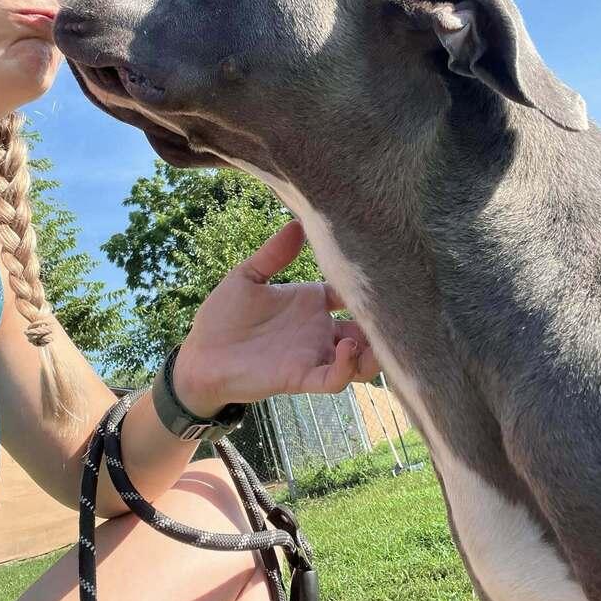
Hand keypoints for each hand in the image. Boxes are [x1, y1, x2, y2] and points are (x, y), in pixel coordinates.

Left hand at [172, 220, 380, 416]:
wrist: (200, 356)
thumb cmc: (221, 318)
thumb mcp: (246, 277)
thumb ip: (274, 254)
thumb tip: (298, 222)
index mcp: (310, 302)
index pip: (350, 291)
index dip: (366, 284)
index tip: (383, 270)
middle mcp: (318, 329)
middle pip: (366, 327)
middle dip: (384, 322)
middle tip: (401, 308)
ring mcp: (312, 354)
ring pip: (361, 358)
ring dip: (376, 350)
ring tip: (384, 336)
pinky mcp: (300, 377)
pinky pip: (334, 378)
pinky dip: (348, 367)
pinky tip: (348, 346)